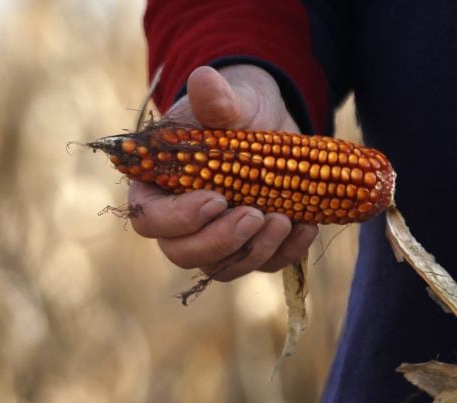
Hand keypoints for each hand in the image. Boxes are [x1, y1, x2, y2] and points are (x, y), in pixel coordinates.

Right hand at [127, 64, 317, 280]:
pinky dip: (286, 253)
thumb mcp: (228, 102)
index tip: (216, 198)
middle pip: (183, 254)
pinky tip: (306, 227)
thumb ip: (215, 101)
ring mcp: (215, 240)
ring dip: (255, 251)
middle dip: (221, 242)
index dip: (179, 219)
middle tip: (255, 215)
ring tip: (284, 219)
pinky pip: (263, 265)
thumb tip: (204, 79)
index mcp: (157, 188)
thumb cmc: (234, 112)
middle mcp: (180, 223)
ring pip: (223, 268)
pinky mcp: (250, 248)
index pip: (151, 220)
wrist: (269, 123)